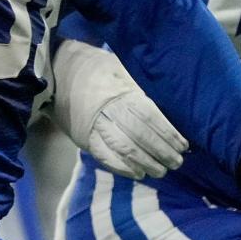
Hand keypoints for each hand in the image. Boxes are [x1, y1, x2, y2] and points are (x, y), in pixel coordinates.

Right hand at [50, 40, 187, 178]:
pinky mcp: (83, 138)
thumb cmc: (94, 66)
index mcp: (121, 93)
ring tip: (161, 171)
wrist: (57, 70)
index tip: (183, 145)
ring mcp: (94, 126)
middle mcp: (109, 111)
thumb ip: (138, 85)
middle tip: (177, 162)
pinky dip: (122, 168)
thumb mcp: (119, 67)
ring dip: (145, 162)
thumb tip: (166, 102)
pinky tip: (137, 173)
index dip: (167, 133)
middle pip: (140, 136)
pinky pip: (104, 157)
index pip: (150, 117)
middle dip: (161, 151)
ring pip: (124, 149)